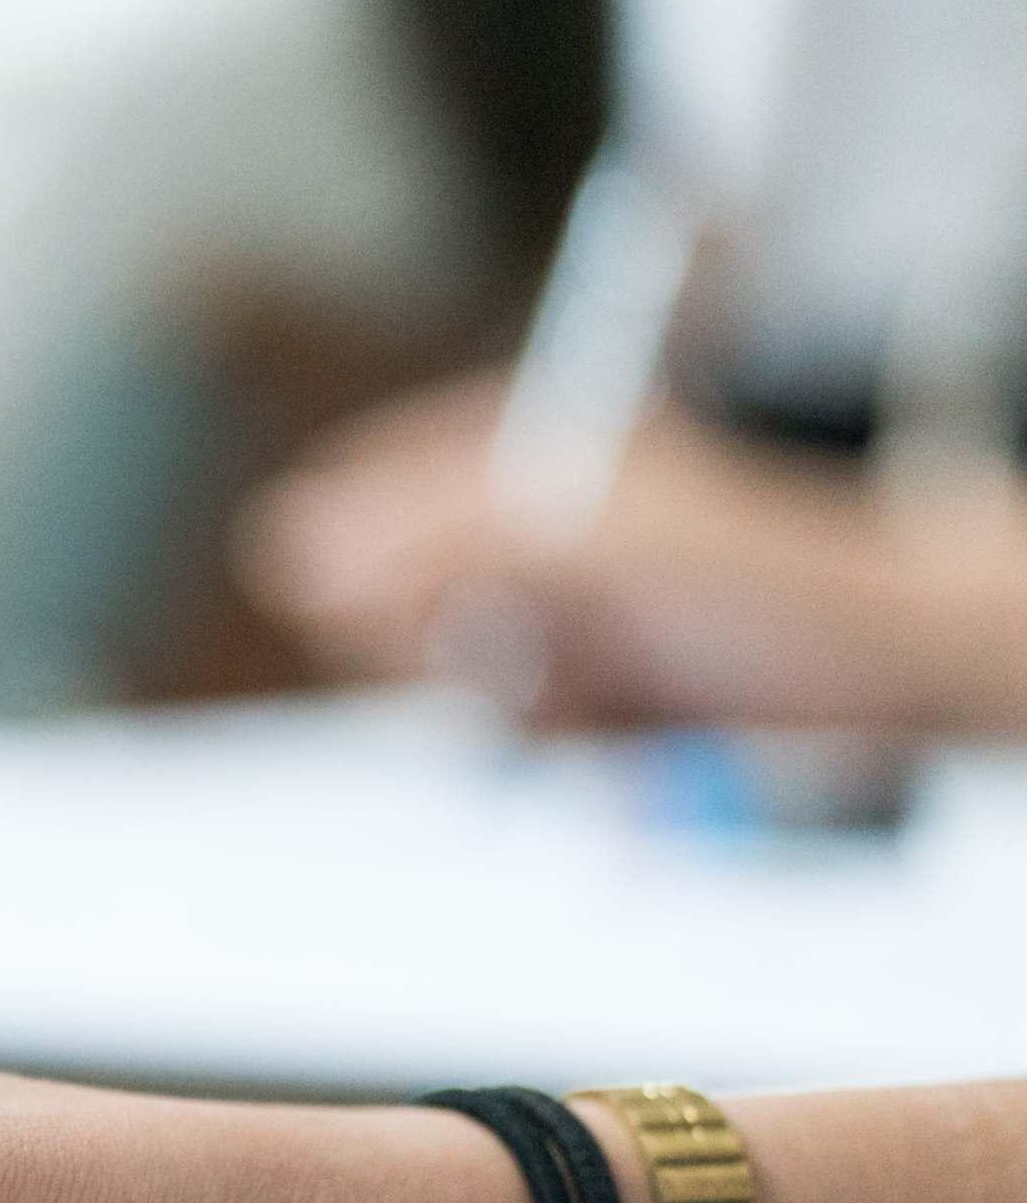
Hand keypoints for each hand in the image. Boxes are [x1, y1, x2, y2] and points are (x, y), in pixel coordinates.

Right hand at [241, 374, 1026, 735]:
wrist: (904, 678)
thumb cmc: (783, 577)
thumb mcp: (598, 533)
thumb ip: (444, 536)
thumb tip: (298, 550)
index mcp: (546, 457)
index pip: (394, 483)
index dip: (353, 540)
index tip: (326, 586)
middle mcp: (548, 533)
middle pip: (399, 592)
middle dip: (435, 636)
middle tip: (499, 648)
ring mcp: (570, 618)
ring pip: (450, 678)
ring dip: (502, 701)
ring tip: (583, 693)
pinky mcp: (595, 700)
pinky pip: (513, 737)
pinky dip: (547, 745)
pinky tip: (606, 732)